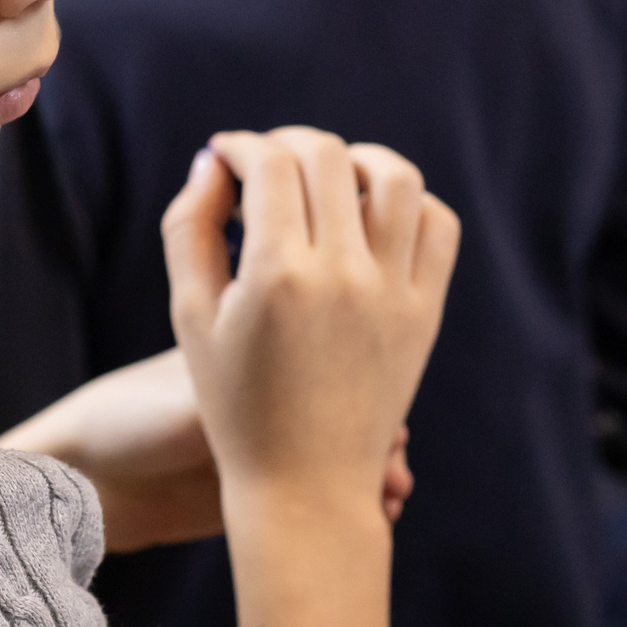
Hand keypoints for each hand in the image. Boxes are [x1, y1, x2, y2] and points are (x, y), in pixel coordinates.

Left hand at [5, 350, 415, 549]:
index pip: (329, 349)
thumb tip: (322, 391)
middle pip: (349, 399)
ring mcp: (270, 438)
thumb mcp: (191, 404)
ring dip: (376, 467)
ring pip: (345, 447)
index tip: (387, 406)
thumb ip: (247, 397)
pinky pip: (326, 490)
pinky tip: (378, 512)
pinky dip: (356, 498)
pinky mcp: (266, 484)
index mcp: (251, 349)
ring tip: (389, 493)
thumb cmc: (125, 419)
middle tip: (392, 456)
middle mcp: (268, 388)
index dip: (364, 374)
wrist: (85, 480)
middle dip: (381, 427)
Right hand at [163, 130, 457, 523]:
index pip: (268, 163)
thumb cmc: (234, 400)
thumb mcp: (191, 315)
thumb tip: (212, 161)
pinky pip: (436, 225)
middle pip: (326, 156)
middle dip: (286, 143)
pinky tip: (370, 214)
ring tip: (326, 176)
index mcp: (276, 276)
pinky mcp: (424, 312)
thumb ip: (189, 227)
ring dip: (355, 158)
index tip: (226, 158)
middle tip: (263, 164)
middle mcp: (342, 276)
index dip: (241, 145)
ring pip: (394, 177)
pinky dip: (407, 201)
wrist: (305, 484)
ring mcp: (392, 293)